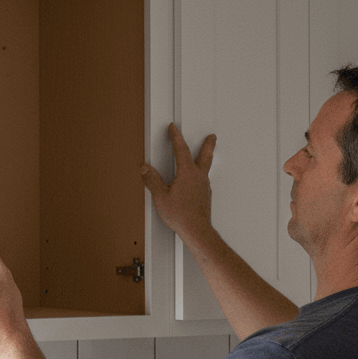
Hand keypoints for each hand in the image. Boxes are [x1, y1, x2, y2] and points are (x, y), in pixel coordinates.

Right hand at [141, 123, 215, 241]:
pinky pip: (203, 180)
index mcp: (187, 174)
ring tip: (205, 155)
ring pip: (205, 167)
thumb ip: (152, 180)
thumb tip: (145, 169)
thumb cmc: (181, 215)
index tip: (173, 128)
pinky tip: (196, 179)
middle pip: (204, 156)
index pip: (181, 150)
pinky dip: (200, 174)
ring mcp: (204, 187)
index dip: (176, 137)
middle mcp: (199, 178)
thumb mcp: (160, 196)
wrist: (196, 230)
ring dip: (205, 158)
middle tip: (212, 137)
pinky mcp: (205, 196)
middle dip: (207, 144)